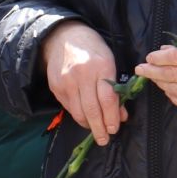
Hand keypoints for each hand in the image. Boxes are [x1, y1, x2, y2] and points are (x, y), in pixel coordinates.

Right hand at [42, 20, 125, 147]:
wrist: (63, 37)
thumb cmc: (92, 49)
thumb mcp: (110, 63)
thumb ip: (115, 89)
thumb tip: (120, 115)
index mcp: (101, 66)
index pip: (107, 99)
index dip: (112, 117)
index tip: (115, 129)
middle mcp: (82, 75)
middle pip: (92, 109)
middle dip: (100, 128)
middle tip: (105, 139)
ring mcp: (66, 81)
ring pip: (78, 112)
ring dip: (88, 124)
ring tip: (95, 130)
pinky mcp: (56, 86)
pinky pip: (68, 107)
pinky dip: (78, 115)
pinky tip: (84, 117)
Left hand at [137, 34, 176, 111]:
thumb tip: (165, 50)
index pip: (173, 57)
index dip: (157, 58)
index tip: (149, 57)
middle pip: (171, 75)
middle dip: (152, 73)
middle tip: (141, 70)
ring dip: (161, 85)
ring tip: (155, 79)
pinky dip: (175, 98)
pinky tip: (170, 92)